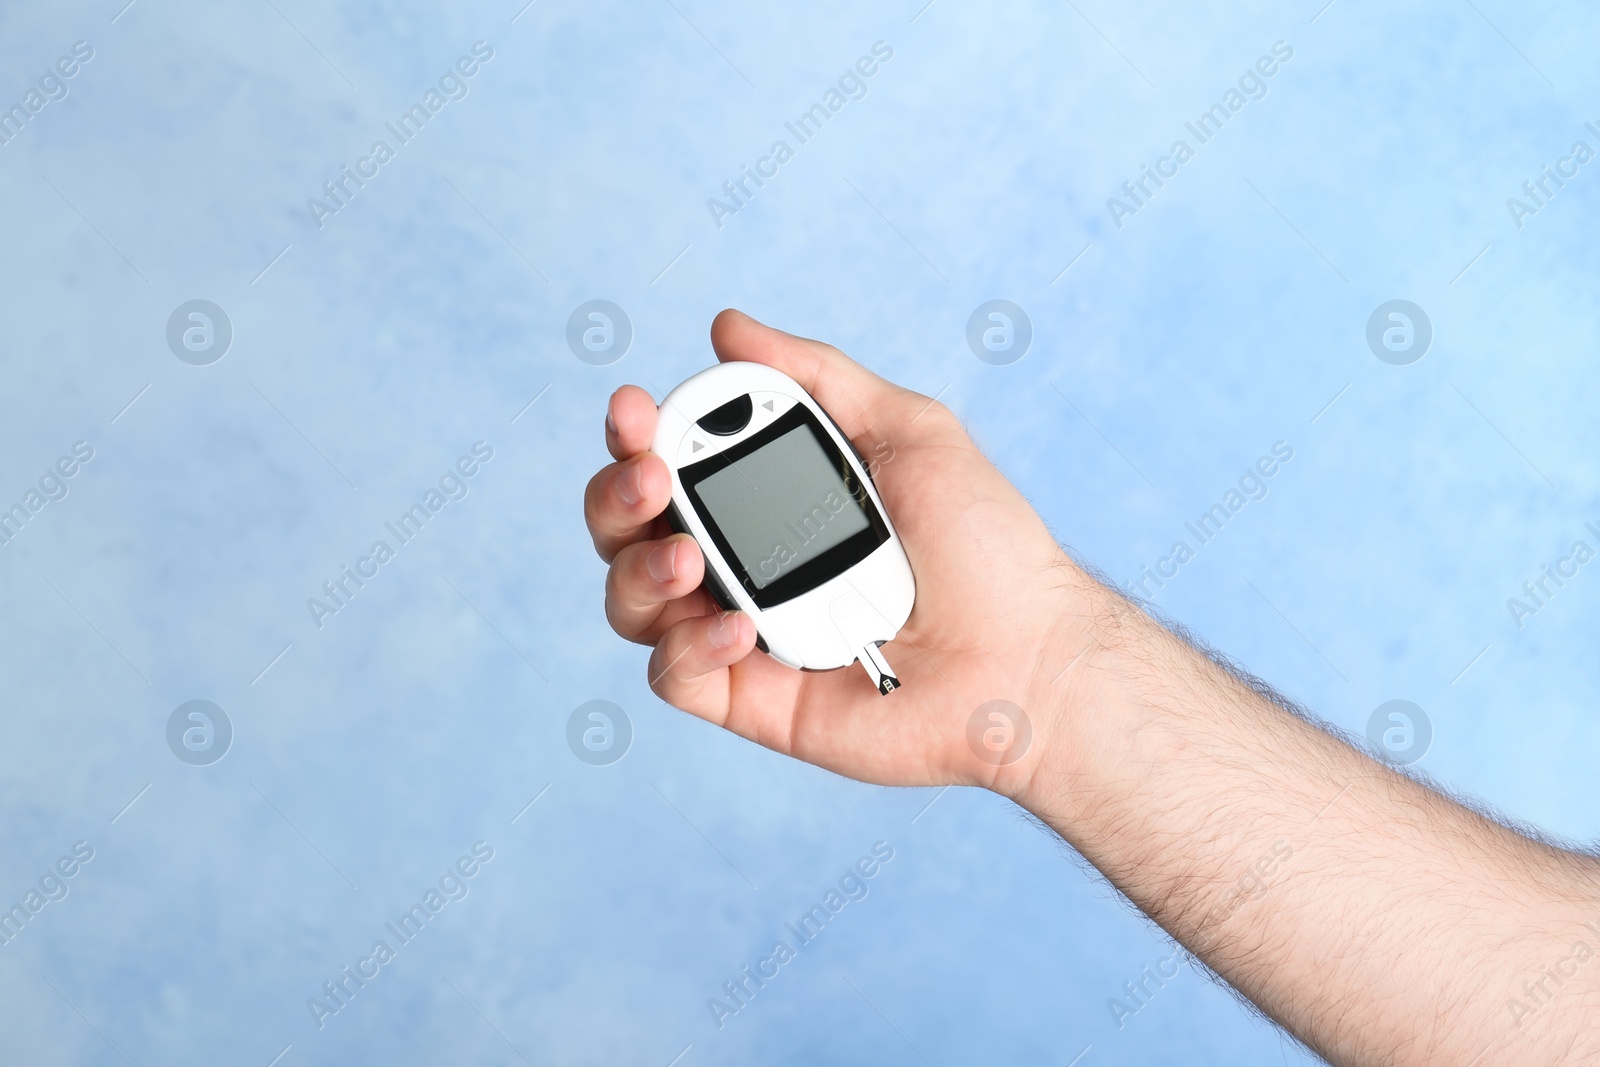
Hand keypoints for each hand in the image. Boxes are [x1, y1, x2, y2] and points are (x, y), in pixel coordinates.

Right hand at [585, 310, 1091, 792]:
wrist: (1029, 655)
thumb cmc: (985, 547)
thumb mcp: (910, 432)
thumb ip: (820, 378)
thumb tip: (728, 327)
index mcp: (769, 496)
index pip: (670, 460)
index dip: (637, 434)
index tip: (636, 409)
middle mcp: (744, 562)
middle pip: (629, 529)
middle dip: (614, 495)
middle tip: (649, 477)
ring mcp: (742, 633)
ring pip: (632, 603)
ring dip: (638, 568)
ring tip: (688, 557)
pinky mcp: (751, 700)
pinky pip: (676, 675)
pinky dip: (689, 645)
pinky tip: (739, 627)